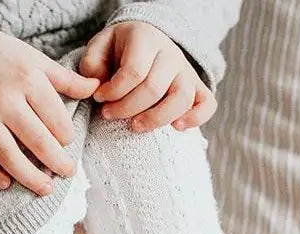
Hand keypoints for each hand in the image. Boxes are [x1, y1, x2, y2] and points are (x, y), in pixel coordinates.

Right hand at [0, 24, 100, 194]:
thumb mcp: (32, 59)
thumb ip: (64, 78)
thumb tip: (96, 87)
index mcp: (26, 78)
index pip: (56, 119)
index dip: (66, 137)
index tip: (66, 144)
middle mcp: (3, 98)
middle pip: (38, 142)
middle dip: (57, 163)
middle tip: (66, 172)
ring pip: (8, 156)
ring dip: (30, 178)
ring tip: (46, 189)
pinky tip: (5, 184)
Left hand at [80, 21, 216, 132]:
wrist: (146, 44)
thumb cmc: (119, 51)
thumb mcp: (100, 48)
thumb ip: (92, 63)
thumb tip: (97, 85)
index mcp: (146, 39)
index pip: (134, 72)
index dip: (114, 92)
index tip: (100, 99)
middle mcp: (170, 54)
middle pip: (154, 89)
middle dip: (127, 108)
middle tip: (109, 115)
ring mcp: (186, 71)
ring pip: (181, 99)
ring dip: (156, 119)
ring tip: (136, 127)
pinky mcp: (197, 88)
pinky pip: (208, 104)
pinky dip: (196, 118)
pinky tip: (177, 128)